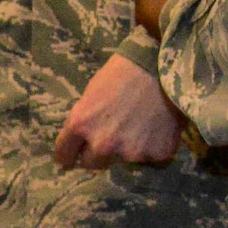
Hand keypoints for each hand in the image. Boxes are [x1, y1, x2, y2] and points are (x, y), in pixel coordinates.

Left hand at [53, 54, 185, 169]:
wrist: (162, 64)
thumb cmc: (123, 71)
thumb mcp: (92, 92)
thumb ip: (86, 120)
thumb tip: (84, 138)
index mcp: (81, 124)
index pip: (64, 154)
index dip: (68, 155)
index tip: (71, 157)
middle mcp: (103, 143)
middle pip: (93, 164)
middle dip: (98, 154)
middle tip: (111, 138)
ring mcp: (131, 152)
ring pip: (123, 160)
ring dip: (127, 149)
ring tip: (140, 126)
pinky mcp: (157, 154)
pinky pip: (151, 157)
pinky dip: (153, 146)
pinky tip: (158, 128)